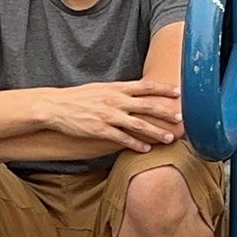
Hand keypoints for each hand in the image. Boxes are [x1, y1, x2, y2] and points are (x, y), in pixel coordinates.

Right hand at [38, 80, 183, 150]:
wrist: (55, 107)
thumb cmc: (79, 97)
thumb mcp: (101, 88)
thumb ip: (120, 91)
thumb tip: (137, 92)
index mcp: (116, 88)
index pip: (145, 87)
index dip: (163, 89)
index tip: (179, 92)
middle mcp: (115, 100)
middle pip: (147, 106)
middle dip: (166, 112)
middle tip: (181, 118)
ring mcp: (108, 115)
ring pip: (138, 124)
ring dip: (156, 132)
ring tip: (169, 139)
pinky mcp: (99, 130)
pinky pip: (122, 138)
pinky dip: (136, 144)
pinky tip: (146, 149)